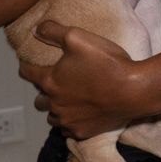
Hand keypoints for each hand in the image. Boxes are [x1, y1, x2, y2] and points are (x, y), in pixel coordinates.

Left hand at [20, 21, 160, 137]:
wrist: (134, 91)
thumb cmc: (106, 62)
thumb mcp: (78, 37)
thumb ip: (53, 32)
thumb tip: (35, 29)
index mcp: (50, 81)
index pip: (27, 73)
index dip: (26, 66)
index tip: (29, 64)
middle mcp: (54, 104)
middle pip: (38, 100)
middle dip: (43, 91)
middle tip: (56, 82)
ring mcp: (68, 120)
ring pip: (52, 117)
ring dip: (55, 108)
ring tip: (67, 100)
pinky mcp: (82, 132)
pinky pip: (67, 129)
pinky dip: (69, 122)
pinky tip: (78, 114)